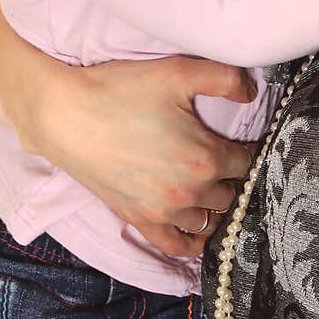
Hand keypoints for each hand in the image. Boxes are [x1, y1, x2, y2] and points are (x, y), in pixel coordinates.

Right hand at [30, 55, 256, 257]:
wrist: (65, 115)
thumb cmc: (120, 90)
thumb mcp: (178, 72)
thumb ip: (224, 78)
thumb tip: (252, 93)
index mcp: (206, 157)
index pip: (248, 162)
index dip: (249, 149)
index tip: (243, 140)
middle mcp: (190, 191)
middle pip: (231, 191)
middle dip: (231, 175)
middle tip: (223, 158)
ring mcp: (164, 211)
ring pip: (209, 218)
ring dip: (214, 204)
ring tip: (210, 186)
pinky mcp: (139, 219)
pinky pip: (176, 245)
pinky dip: (193, 242)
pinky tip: (200, 232)